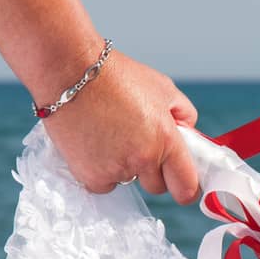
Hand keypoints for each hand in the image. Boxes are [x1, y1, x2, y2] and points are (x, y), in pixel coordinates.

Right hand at [39, 49, 199, 201]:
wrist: (69, 70)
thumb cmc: (114, 75)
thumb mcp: (162, 87)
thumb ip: (184, 115)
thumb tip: (190, 136)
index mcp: (166, 140)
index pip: (187, 187)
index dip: (187, 188)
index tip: (183, 185)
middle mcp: (142, 159)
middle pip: (157, 187)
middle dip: (153, 171)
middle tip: (138, 142)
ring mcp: (115, 170)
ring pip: (128, 182)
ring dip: (124, 166)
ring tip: (111, 134)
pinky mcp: (90, 176)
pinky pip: (104, 184)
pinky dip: (100, 170)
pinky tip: (94, 143)